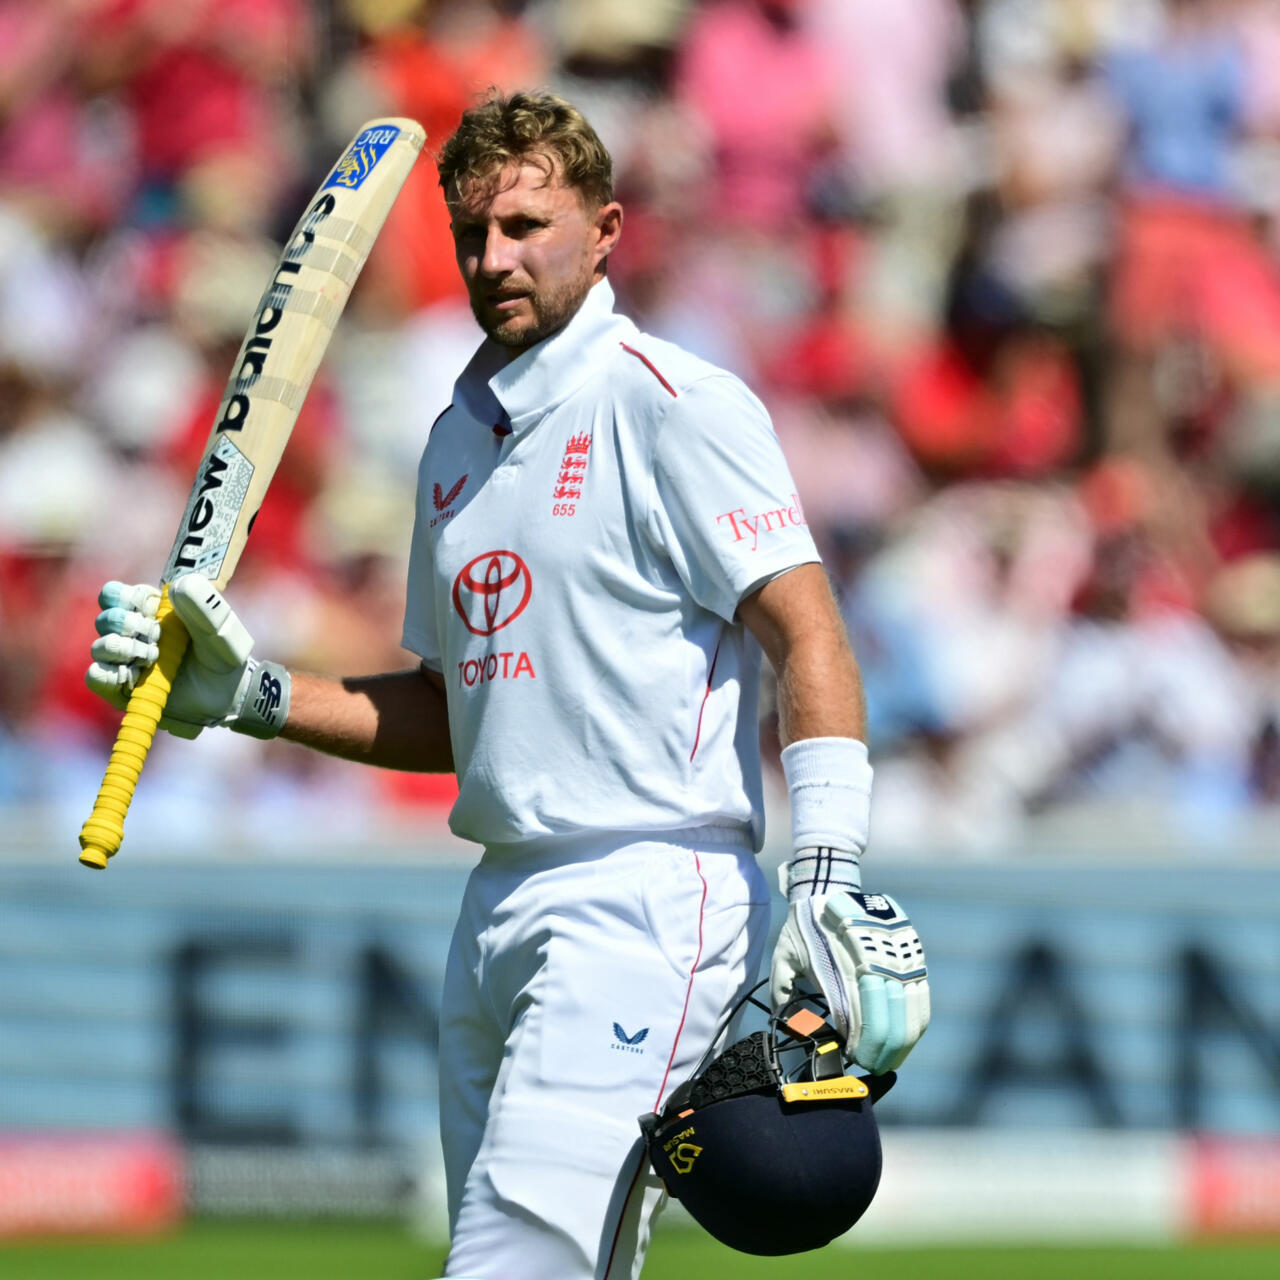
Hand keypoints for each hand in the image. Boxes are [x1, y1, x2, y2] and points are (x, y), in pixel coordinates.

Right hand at [86, 574, 289, 738]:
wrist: (229, 694)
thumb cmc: (223, 653)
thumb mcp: (220, 627)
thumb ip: (203, 604)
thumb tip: (178, 585)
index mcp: (149, 610)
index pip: (114, 594)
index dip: (124, 597)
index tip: (148, 607)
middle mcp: (131, 634)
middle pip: (105, 619)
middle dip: (126, 624)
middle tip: (156, 635)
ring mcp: (125, 662)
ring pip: (99, 648)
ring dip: (122, 649)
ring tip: (152, 656)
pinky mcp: (121, 689)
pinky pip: (96, 677)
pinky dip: (109, 674)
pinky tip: (134, 675)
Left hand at [771, 861, 929, 1073]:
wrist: (830, 886)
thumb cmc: (804, 926)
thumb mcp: (784, 955)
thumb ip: (782, 990)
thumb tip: (786, 1021)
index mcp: (840, 969)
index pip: (856, 1019)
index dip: (859, 1046)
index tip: (853, 1060)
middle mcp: (872, 965)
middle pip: (885, 1021)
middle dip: (881, 1052)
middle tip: (872, 1068)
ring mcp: (896, 959)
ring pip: (908, 1013)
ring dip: (901, 1043)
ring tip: (891, 1060)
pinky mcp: (910, 954)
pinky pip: (921, 996)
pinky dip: (916, 1022)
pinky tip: (908, 1039)